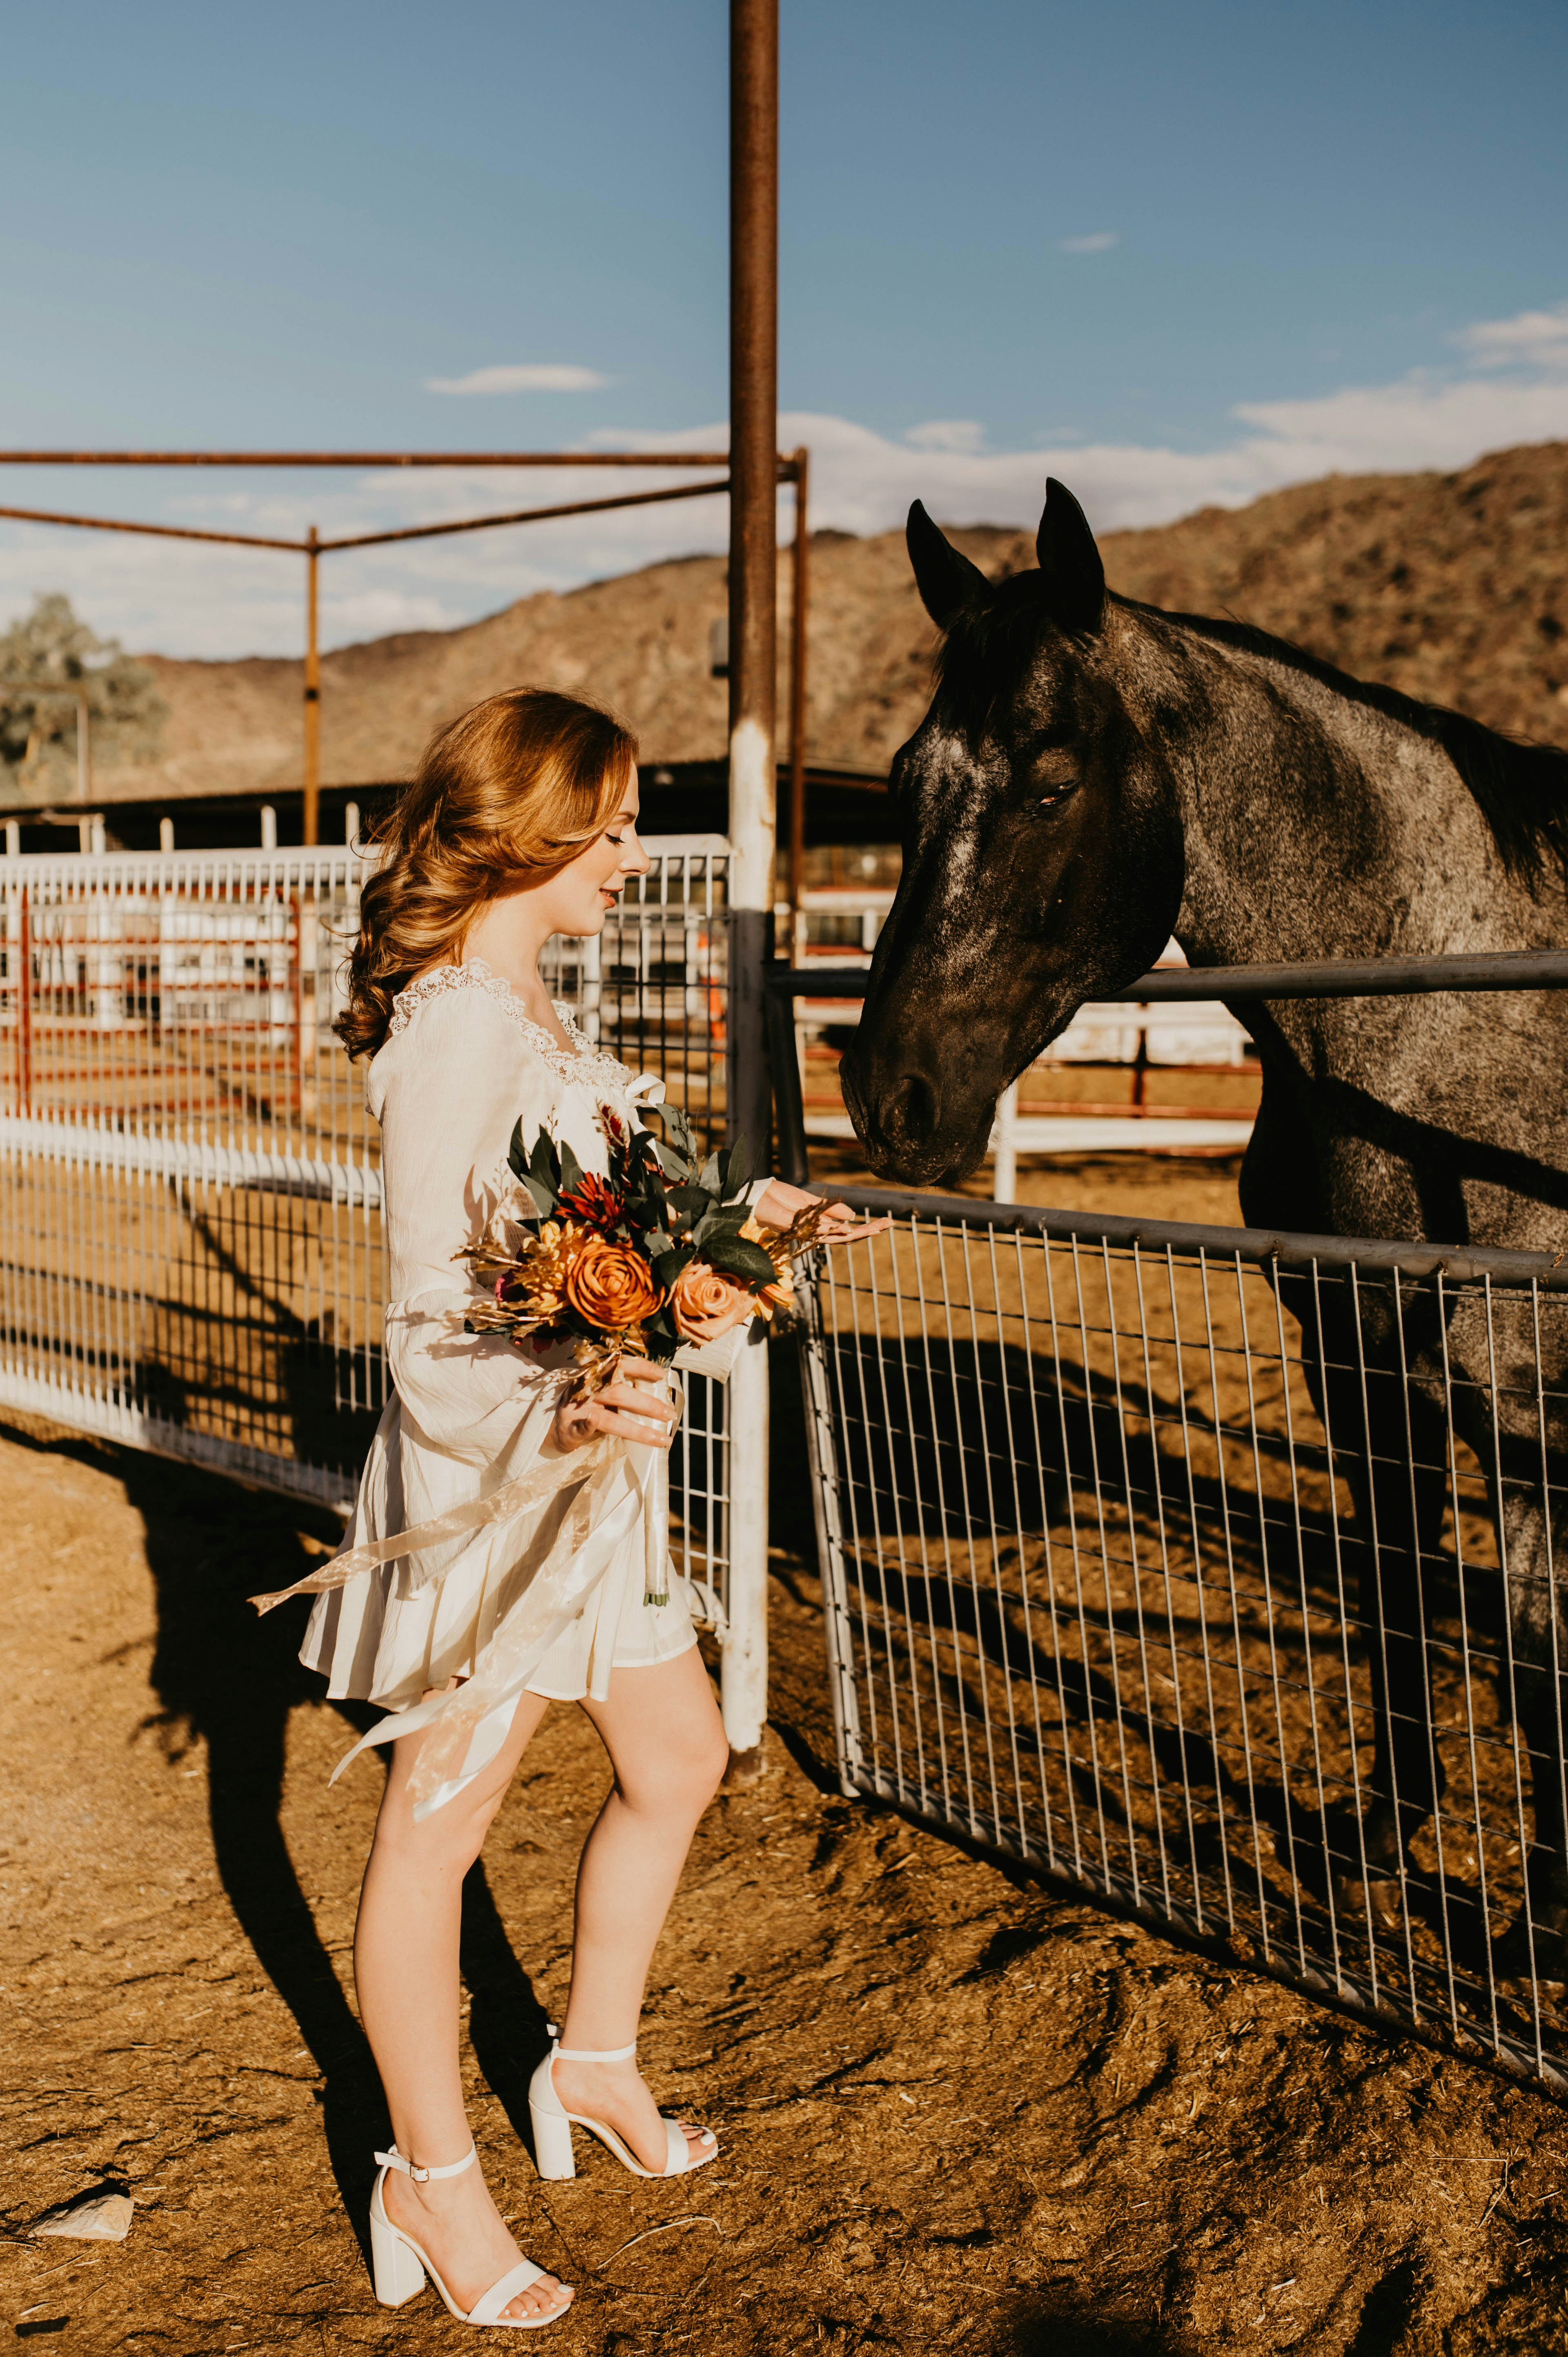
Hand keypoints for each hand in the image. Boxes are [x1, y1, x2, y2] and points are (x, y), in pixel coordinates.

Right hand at [553, 1357, 681, 1453]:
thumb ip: (618, 1388)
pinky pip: (580, 1427)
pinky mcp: (567, 1429)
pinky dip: (588, 1425)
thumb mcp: (596, 1390)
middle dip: (648, 1404)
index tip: (662, 1375)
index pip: (620, 1366)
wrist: (541, 1420)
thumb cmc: (578, 1405)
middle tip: (670, 1414)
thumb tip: (655, 1395)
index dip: (642, 1367)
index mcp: (595, 1375)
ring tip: (660, 1438)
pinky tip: (595, 1423)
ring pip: (608, 1417)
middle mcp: (587, 1388)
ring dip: (636, 1429)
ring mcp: (577, 1409)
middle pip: (619, 1392)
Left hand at [751, 1178, 890, 1249]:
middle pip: (844, 1235)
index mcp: (815, 1223)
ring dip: (857, 1232)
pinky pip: (816, 1230)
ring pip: (835, 1236)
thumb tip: (852, 1216)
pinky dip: (834, 1230)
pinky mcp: (791, 1224)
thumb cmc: (772, 1197)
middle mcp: (811, 1230)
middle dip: (867, 1231)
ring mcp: (803, 1229)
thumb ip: (828, 1209)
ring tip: (879, 1227)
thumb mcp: (805, 1200)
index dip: (864, 1228)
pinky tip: (851, 1228)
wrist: (749, 1195)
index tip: (885, 1223)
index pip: (844, 1229)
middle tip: (888, 1225)